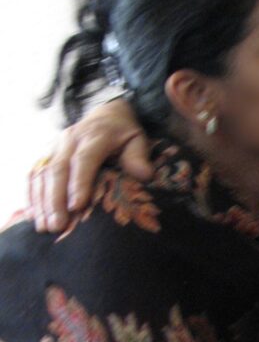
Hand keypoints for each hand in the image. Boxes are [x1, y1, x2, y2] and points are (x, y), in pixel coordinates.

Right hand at [29, 99, 151, 230]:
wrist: (107, 114)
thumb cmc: (124, 134)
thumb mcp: (137, 140)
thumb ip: (139, 157)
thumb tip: (144, 175)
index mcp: (95, 135)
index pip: (84, 159)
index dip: (79, 182)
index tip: (77, 206)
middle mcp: (70, 139)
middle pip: (58, 169)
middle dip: (56, 199)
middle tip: (58, 226)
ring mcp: (55, 145)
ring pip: (42, 173)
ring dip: (41, 201)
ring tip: (44, 227)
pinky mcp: (46, 153)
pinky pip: (34, 174)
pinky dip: (32, 195)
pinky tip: (34, 216)